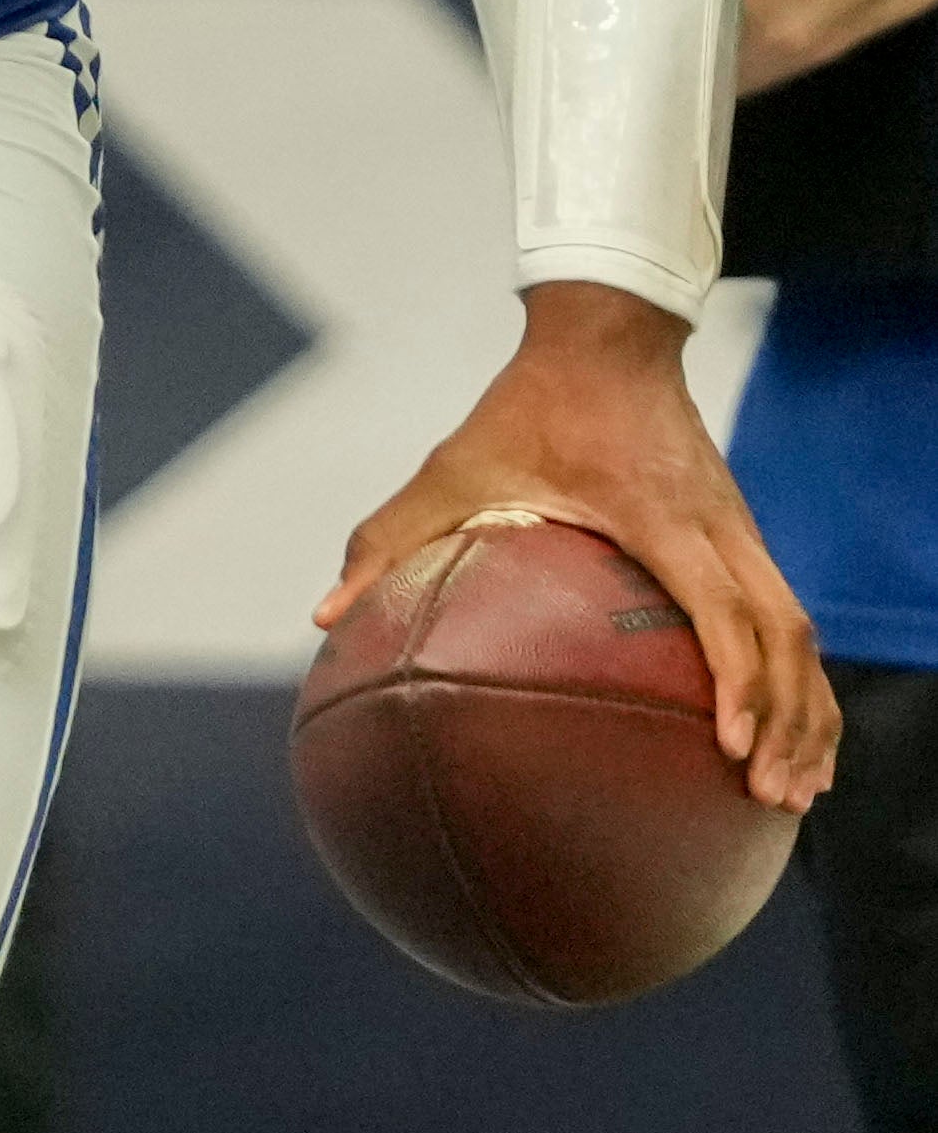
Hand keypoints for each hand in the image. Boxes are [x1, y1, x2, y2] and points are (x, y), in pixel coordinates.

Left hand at [316, 282, 836, 810]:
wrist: (604, 335)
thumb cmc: (527, 408)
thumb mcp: (454, 467)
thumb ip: (389, 538)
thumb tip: (324, 615)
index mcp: (660, 513)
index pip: (723, 604)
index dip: (737, 678)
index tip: (728, 746)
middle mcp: (717, 524)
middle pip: (786, 633)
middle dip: (790, 720)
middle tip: (769, 798)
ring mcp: (741, 528)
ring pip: (799, 631)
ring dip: (807, 710)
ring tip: (792, 792)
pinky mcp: (744, 534)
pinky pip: (786, 615)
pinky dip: (796, 679)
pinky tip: (782, 735)